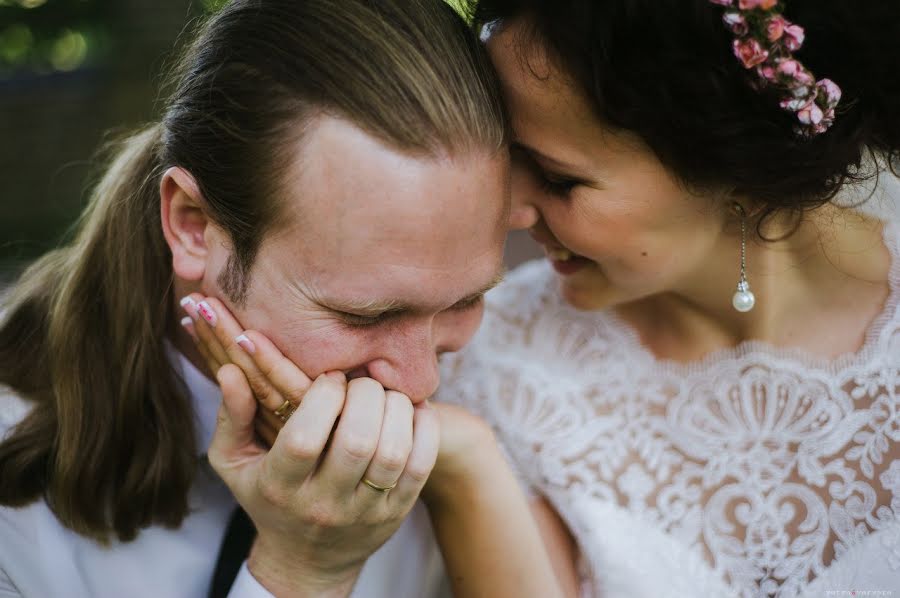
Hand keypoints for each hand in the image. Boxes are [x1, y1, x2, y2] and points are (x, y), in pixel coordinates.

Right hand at [180, 295, 440, 596]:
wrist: (306, 562)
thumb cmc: (267, 497)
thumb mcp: (235, 462)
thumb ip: (232, 415)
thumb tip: (229, 371)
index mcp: (280, 487)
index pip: (305, 440)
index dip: (323, 397)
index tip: (330, 378)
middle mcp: (323, 504)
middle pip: (356, 441)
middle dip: (364, 396)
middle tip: (361, 383)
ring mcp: (363, 511)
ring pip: (392, 452)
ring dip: (396, 409)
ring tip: (384, 395)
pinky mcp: (396, 512)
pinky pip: (421, 465)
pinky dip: (424, 428)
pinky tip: (411, 411)